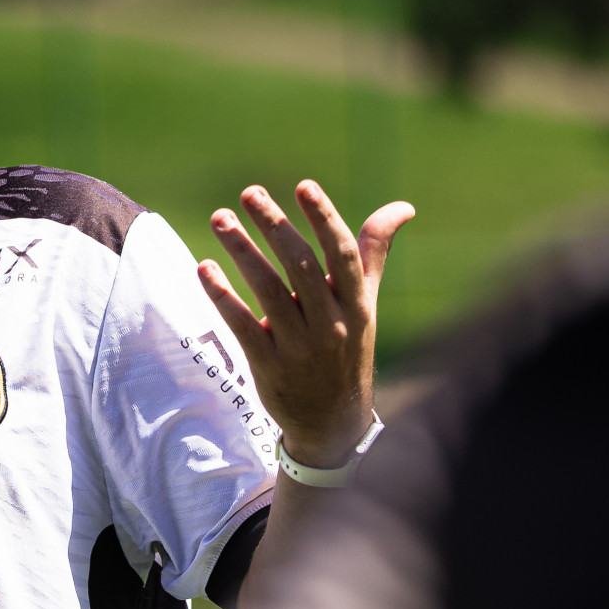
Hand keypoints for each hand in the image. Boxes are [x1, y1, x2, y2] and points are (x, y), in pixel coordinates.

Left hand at [199, 180, 414, 468]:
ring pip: (269, 291)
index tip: (304, 186)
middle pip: (301, 266)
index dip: (324, 219)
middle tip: (249, 193)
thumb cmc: (348, 348)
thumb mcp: (365, 303)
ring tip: (220, 218)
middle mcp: (331, 323)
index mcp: (356, 303)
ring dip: (243, 251)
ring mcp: (299, 347)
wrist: (333, 421)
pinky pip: (243, 325)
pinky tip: (205, 268)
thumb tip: (402, 207)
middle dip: (275, 226)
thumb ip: (372, 252)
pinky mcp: (269, 366)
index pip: (342, 254)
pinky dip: (223, 296)